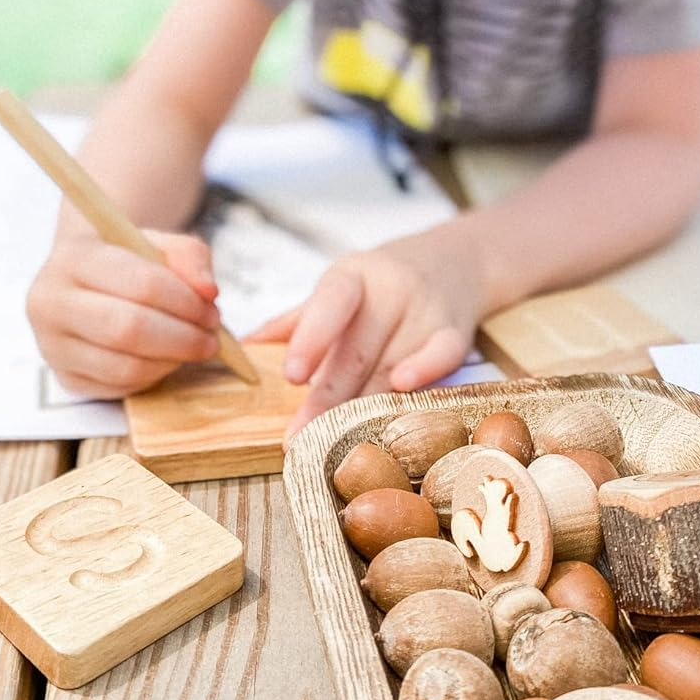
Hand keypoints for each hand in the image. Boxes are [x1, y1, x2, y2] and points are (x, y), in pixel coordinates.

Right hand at [27, 230, 221, 398]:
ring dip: (172, 360)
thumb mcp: (157, 243)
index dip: (185, 301)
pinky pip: (120, 386)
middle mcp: (51, 302)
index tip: (211, 308)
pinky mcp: (65, 378)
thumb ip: (189, 257)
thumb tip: (208, 291)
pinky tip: (166, 358)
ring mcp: (53, 345)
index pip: (140, 284)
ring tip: (193, 346)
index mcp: (72, 258)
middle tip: (210, 336)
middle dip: (183, 337)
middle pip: (129, 329)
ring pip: (125, 366)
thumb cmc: (125, 259)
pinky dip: (154, 376)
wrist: (84, 279)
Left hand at [248, 226, 485, 436]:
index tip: (291, 376)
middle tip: (299, 437)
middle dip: (327, 397)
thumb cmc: (381, 282)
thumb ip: (297, 318)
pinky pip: (444, 354)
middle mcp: (391, 289)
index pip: (332, 303)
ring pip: (393, 363)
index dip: (311, 338)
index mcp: (354, 276)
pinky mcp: (456, 329)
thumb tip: (243, 346)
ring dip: (365, 405)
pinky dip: (426, 371)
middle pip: (357, 349)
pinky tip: (403, 391)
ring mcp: (426, 309)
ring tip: (336, 440)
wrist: (454, 259)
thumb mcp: (340, 285)